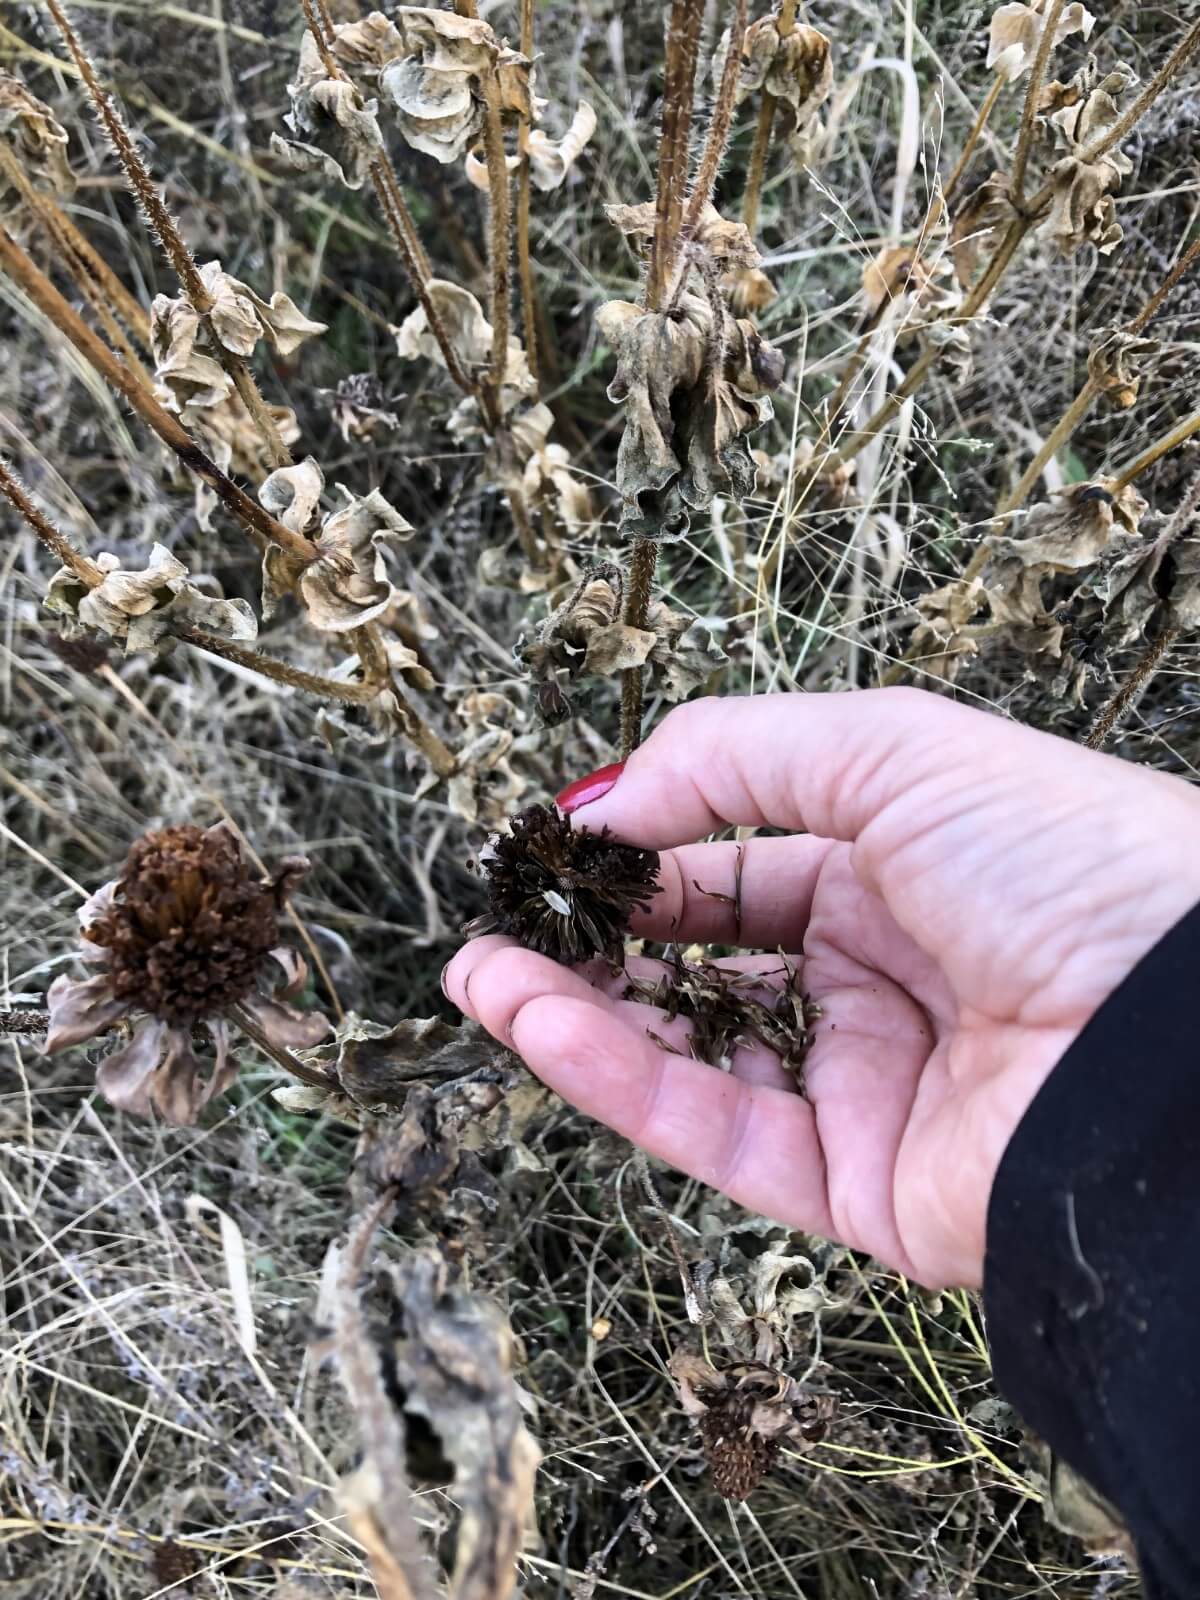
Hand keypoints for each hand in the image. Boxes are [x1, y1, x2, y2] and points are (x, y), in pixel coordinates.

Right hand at [444, 689, 1199, 1286]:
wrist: (1180, 1029)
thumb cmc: (1069, 860)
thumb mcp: (895, 749)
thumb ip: (733, 755)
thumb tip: (601, 797)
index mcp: (904, 871)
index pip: (742, 868)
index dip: (648, 854)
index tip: (560, 845)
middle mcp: (883, 980)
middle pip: (706, 965)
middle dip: (598, 941)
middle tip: (504, 917)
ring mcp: (871, 1087)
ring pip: (694, 1056)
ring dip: (579, 1015)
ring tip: (484, 972)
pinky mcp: (862, 1190)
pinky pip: (718, 1134)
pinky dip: (621, 1082)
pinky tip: (542, 1024)